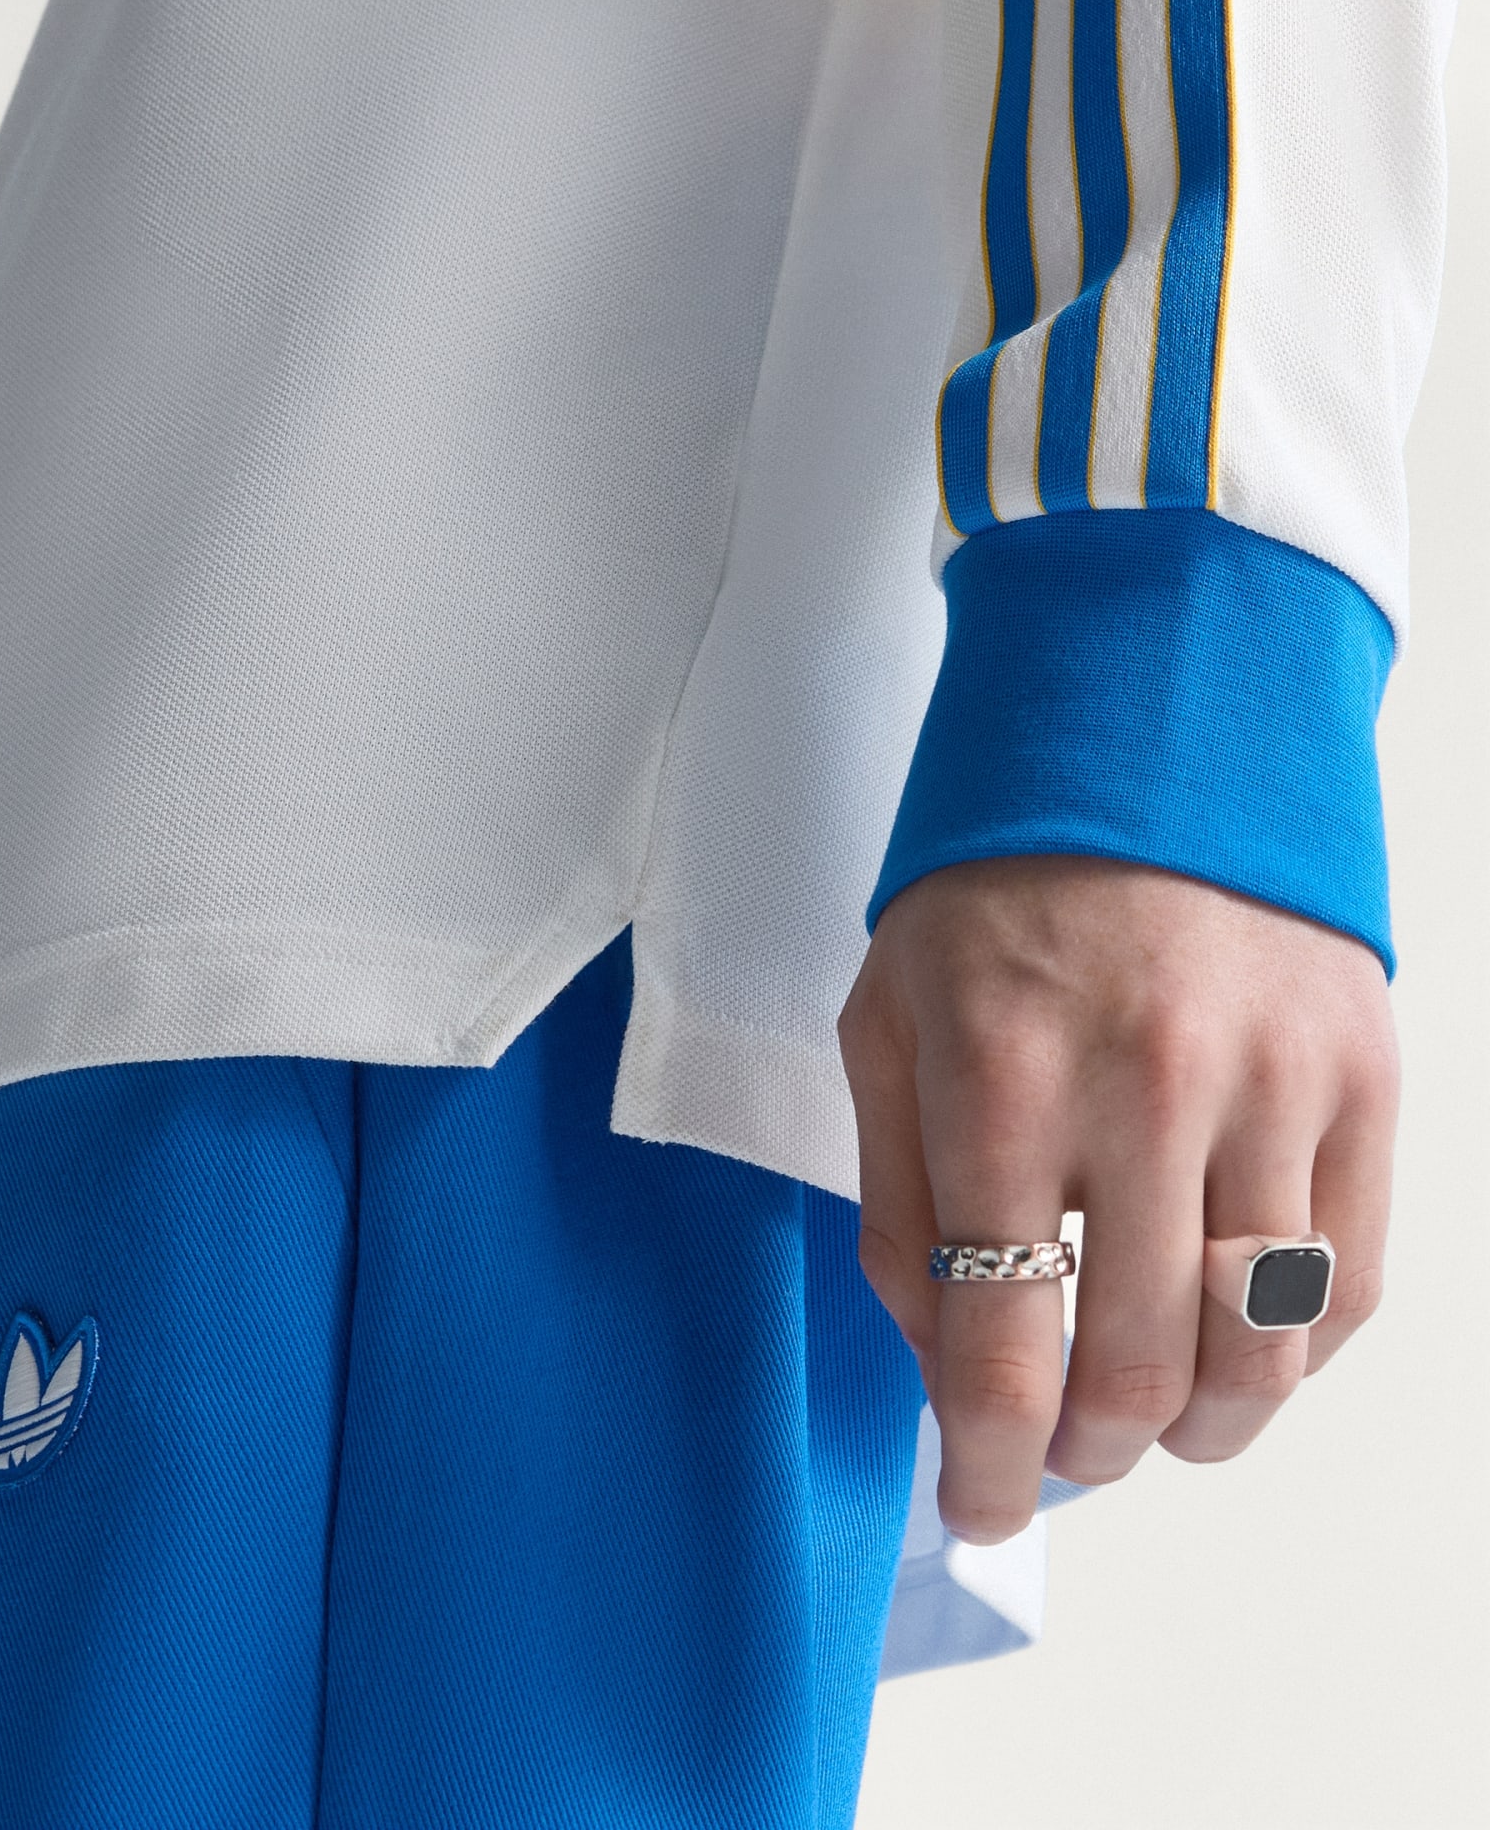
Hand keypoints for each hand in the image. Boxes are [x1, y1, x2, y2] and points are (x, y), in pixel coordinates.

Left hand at [838, 854, 1396, 1544]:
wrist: (1144, 747)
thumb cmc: (987, 900)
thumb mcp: (886, 1027)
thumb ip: (899, 1202)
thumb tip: (943, 1364)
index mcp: (1000, 1078)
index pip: (1004, 1343)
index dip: (990, 1463)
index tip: (981, 1505)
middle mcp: (1148, 1089)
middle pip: (1142, 1374)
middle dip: (1086, 1450)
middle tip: (1056, 1450)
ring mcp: (1276, 1084)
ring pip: (1264, 1351)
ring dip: (1203, 1430)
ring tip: (1152, 1419)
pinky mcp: (1365, 1077)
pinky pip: (1351, 1279)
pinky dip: (1294, 1352)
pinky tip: (1237, 1341)